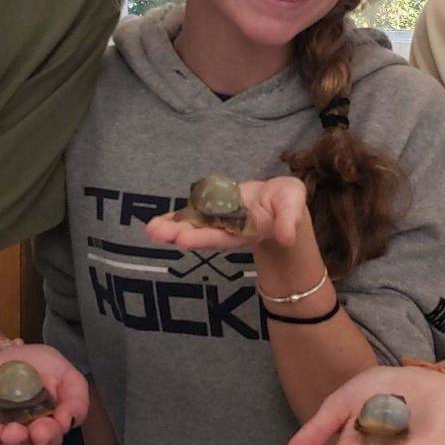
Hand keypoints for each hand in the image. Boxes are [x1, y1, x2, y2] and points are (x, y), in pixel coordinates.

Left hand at [0, 342, 89, 444]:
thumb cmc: (34, 366)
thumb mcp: (63, 372)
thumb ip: (76, 395)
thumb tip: (69, 421)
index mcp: (41, 428)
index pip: (46, 442)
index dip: (47, 438)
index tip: (45, 428)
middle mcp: (14, 438)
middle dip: (17, 443)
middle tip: (16, 431)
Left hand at [146, 176, 308, 251]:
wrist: (280, 204)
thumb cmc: (287, 204)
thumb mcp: (293, 207)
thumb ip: (289, 222)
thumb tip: (288, 237)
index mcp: (246, 231)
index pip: (223, 236)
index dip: (204, 237)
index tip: (184, 240)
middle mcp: (228, 230)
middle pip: (202, 233)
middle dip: (180, 234)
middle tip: (157, 234)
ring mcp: (219, 221)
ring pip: (193, 225)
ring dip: (172, 227)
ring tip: (151, 229)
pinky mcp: (213, 211)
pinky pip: (192, 215)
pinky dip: (175, 218)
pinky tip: (156, 222)